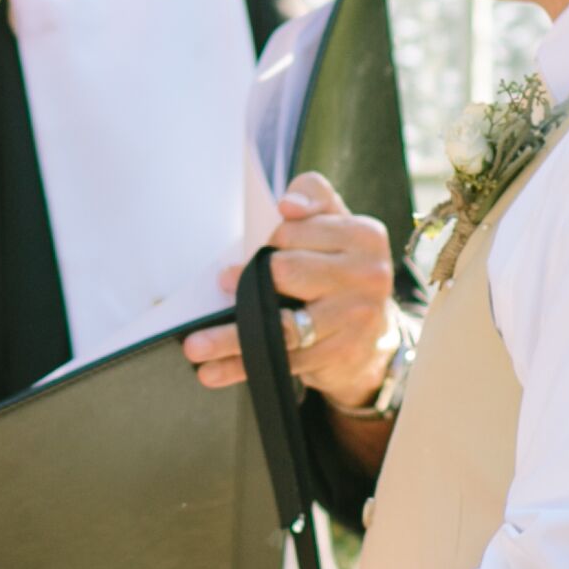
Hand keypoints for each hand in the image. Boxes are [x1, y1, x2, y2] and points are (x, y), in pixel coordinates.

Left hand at [182, 173, 398, 415]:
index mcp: (364, 235)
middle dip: (249, 280)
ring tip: (194, 345)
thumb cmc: (340, 267)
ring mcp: (356, 318)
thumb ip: (313, 197)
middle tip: (223, 284)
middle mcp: (367, 275)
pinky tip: (213, 371)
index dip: (266, 242)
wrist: (374, 330)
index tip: (253, 252)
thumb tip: (288, 205)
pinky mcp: (341, 354)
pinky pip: (284, 360)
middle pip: (287, 272)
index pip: (293, 232)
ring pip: (282, 326)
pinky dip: (244, 366)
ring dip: (232, 336)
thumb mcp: (335, 224)